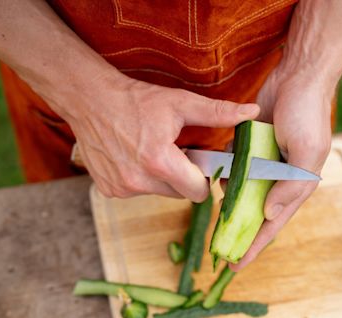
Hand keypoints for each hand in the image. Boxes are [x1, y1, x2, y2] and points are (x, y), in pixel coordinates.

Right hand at [65, 74, 258, 200]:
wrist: (89, 99)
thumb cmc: (137, 100)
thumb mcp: (180, 103)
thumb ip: (218, 113)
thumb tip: (252, 112)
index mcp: (159, 162)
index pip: (198, 192)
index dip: (203, 178)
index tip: (198, 162)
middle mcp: (138, 181)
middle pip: (180, 194)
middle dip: (183, 177)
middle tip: (174, 151)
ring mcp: (121, 188)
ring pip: (160, 193)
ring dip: (162, 178)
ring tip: (152, 151)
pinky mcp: (108, 191)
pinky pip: (139, 192)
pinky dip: (142, 179)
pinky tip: (134, 157)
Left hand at [230, 70, 332, 270]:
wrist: (298, 78)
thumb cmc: (308, 115)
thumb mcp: (307, 153)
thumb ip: (291, 186)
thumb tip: (269, 215)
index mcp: (296, 185)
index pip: (273, 224)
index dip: (255, 246)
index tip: (236, 266)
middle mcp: (280, 178)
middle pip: (256, 213)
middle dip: (239, 232)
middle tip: (219, 251)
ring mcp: (265, 163)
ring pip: (244, 191)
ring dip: (230, 202)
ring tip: (216, 216)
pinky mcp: (252, 146)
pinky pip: (236, 166)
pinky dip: (227, 174)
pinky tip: (218, 178)